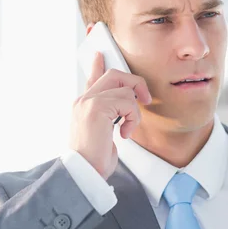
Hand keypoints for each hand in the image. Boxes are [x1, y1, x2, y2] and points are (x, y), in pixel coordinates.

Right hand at [69, 52, 151, 179]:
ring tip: (127, 129)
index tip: (100, 55)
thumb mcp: (103, 134)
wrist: (84, 173)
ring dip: (134, 112)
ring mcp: (88, 102)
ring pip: (126, 90)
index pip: (92, 78)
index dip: (98, 66)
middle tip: (145, 100)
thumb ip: (109, 115)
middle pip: (114, 75)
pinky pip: (127, 102)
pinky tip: (124, 134)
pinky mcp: (96, 108)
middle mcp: (83, 100)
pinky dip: (132, 119)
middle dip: (135, 83)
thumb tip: (125, 105)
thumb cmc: (94, 159)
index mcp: (82, 105)